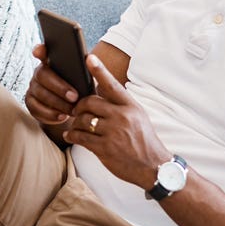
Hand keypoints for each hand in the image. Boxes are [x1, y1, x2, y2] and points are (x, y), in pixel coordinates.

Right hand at [25, 43, 78, 125]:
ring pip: (40, 94)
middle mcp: (39, 72)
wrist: (72, 108)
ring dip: (57, 103)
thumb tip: (91, 60)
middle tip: (74, 96)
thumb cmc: (80, 89)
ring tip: (72, 110)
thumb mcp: (84, 78)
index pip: (42, 51)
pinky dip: (50, 114)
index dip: (39, 50)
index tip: (39, 52)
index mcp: (51, 62)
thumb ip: (83, 69)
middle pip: (43, 75)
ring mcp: (33, 88)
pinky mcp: (30, 103)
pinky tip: (62, 117)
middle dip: (59, 87)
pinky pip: (36, 109)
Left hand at [64, 54, 170, 187]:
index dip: (99, 70)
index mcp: (131, 106)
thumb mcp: (138, 116)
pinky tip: (71, 136)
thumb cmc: (143, 140)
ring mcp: (113, 133)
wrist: (153, 167)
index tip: (89, 58)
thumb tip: (98, 86)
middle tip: (76, 110)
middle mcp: (122, 117)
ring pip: (82, 120)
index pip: (112, 85)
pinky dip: (72, 136)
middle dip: (79, 106)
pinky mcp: (104, 149)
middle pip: (89, 102)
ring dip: (75, 123)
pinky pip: (80, 137)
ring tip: (75, 126)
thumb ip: (119, 103)